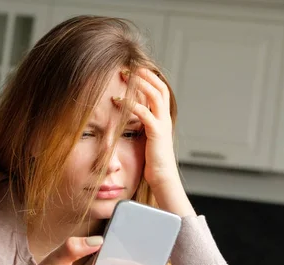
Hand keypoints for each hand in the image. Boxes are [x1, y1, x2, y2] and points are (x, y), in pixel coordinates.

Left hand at [117, 68, 176, 189]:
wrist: (163, 178)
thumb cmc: (153, 162)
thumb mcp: (147, 139)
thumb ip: (142, 126)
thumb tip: (128, 117)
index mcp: (163, 119)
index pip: (160, 91)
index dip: (149, 78)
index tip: (134, 70)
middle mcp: (165, 119)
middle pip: (160, 88)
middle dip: (145, 75)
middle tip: (128, 68)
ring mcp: (163, 125)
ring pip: (155, 96)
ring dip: (140, 84)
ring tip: (125, 77)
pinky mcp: (156, 133)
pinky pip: (145, 114)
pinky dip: (132, 105)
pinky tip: (118, 101)